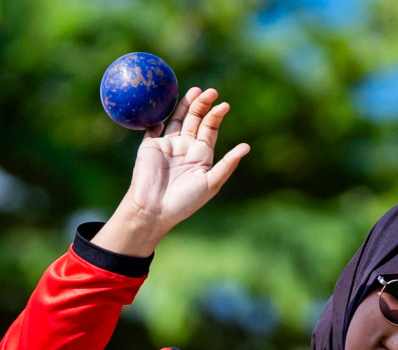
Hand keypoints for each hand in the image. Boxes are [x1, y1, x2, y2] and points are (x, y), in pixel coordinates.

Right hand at [98, 86, 250, 255]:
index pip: (210, 129)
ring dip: (186, 104)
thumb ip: (227, 164)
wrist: (155, 210)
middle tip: (211, 92)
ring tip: (196, 90)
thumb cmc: (185, 201)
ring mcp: (168, 145)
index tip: (224, 105)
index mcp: (202, 155)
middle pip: (196, 119)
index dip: (217, 116)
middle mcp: (186, 148)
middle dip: (203, 105)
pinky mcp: (150, 146)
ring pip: (178, 119)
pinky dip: (158, 117)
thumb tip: (247, 147)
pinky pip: (153, 127)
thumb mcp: (211, 182)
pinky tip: (164, 105)